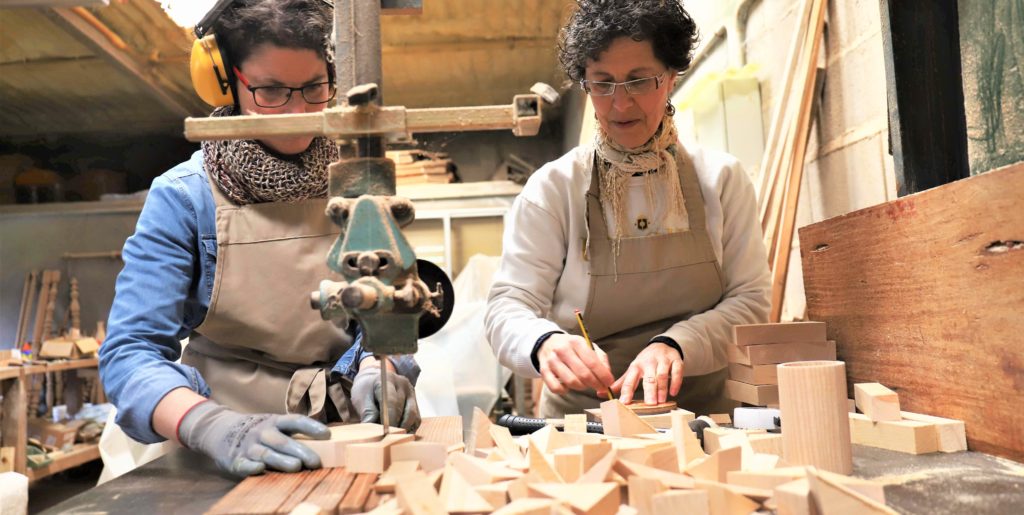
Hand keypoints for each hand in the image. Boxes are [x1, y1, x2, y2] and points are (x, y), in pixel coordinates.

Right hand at [177, 400, 328, 477]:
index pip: (295, 421)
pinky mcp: (236, 460)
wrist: (221, 430)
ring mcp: (249, 446)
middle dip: (300, 450)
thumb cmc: (259, 431)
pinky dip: (251, 467)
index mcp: (275, 422)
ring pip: (266, 453)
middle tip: (315, 461)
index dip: (311, 426)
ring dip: (281, 460)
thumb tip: (325, 444)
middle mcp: (263, 432)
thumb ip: (293, 434)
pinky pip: (244, 464)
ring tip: (296, 466)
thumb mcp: (274, 426)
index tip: (327, 434)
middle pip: (283, 441)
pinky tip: (259, 469)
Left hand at [352, 358, 420, 431]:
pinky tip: (398, 434)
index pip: (392, 402)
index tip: (384, 434)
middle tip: (386, 440)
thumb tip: (373, 431)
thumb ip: (367, 413)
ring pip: (413, 416)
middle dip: (395, 427)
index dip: (389, 420)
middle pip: (404, 410)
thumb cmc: (366, 390)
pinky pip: (416, 420)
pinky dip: (408, 429)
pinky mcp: (416, 403)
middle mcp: (403, 385)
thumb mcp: (360, 398)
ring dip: (403, 429)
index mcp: (388, 380)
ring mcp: (412, 393)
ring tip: (392, 438)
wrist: (375, 380)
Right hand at [537, 334, 614, 396]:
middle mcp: (563, 350)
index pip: (593, 362)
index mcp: (576, 342)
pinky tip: (568, 386)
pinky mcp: (543, 371)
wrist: (548, 343)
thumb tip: (607, 375)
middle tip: (600, 387)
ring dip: (582, 387)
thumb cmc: (572, 347)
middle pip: (583, 374)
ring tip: (585, 384)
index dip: (603, 375)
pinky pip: (556, 388)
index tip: (609, 383)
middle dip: (595, 384)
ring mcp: (552, 361)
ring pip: (571, 382)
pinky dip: (565, 390)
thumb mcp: (588, 346)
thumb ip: (600, 359)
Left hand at [612, 343, 683, 404]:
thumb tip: (604, 393)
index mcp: (636, 366)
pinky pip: (677, 371)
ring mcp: (663, 361)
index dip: (627, 391)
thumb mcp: (633, 369)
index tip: (624, 402)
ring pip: (662, 375)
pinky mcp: (675, 361)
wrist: (662, 344)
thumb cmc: (646, 361)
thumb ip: (621, 383)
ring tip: (661, 401)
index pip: (630, 379)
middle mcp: (649, 363)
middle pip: (649, 378)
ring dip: (662, 388)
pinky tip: (673, 392)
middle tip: (650, 403)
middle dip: (649, 391)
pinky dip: (676, 382)